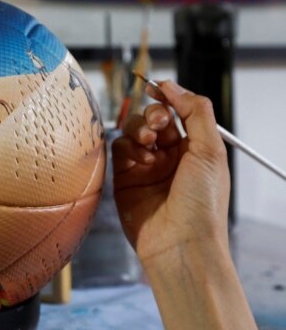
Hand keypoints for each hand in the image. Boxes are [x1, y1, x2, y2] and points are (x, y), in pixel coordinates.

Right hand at [112, 81, 229, 264]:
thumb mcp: (210, 150)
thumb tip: (172, 86)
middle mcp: (169, 157)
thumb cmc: (202, 204)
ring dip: (139, 129)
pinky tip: (140, 159)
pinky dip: (127, 147)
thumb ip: (195, 111)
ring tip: (148, 141)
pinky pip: (119, 150)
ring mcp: (146, 168)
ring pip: (132, 131)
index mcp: (194, 149)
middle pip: (152, 119)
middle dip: (154, 115)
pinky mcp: (125, 180)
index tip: (157, 89)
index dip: (167, 98)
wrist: (180, 243)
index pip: (177, 113)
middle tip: (158, 123)